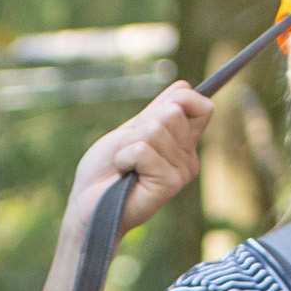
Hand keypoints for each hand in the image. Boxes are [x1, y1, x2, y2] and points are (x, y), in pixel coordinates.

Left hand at [77, 81, 213, 217]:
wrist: (88, 204)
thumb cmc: (106, 171)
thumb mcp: (131, 131)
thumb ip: (157, 111)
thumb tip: (184, 86)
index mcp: (183, 144)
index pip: (202, 107)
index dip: (181, 100)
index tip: (155, 113)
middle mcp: (188, 159)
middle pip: (172, 112)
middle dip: (139, 126)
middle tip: (129, 151)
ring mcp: (181, 172)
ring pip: (155, 129)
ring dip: (129, 144)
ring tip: (125, 165)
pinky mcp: (170, 184)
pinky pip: (143, 149)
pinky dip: (124, 158)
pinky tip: (125, 174)